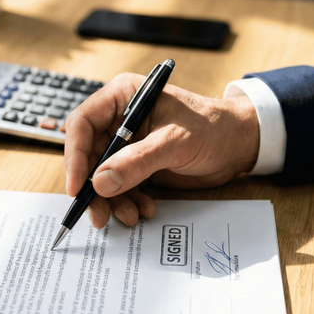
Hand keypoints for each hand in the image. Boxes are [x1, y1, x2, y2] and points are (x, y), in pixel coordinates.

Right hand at [64, 72, 259, 227]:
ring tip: (130, 216)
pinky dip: (126, 201)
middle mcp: (118, 118)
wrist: (239, 144)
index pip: (82, 124)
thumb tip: (100, 183)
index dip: (75, 156)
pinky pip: (119, 185)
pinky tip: (144, 209)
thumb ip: (137, 161)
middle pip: (88, 155)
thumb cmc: (213, 127)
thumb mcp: (175, 142)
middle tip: (98, 214)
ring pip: (101, 175)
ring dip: (111, 199)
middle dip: (93, 187)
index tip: (78, 187)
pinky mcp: (136, 162)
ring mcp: (126, 142)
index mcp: (122, 97)